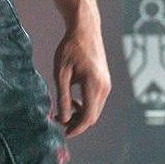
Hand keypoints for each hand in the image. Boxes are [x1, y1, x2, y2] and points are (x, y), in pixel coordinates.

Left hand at [53, 23, 110, 137]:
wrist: (85, 30)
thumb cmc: (70, 48)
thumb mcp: (61, 72)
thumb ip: (63, 96)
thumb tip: (63, 118)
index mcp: (94, 85)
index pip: (88, 117)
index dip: (75, 128)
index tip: (63, 132)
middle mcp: (104, 87)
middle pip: (93, 116)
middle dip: (76, 123)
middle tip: (57, 120)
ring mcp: (107, 85)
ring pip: (95, 110)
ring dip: (80, 114)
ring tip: (62, 110)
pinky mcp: (105, 82)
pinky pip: (96, 101)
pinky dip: (85, 105)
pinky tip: (72, 100)